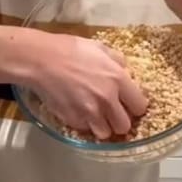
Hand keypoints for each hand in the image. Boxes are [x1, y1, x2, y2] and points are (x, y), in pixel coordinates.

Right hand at [24, 31, 148, 139]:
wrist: (41, 59)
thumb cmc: (70, 49)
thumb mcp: (100, 48)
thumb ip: (117, 61)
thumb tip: (124, 70)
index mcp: (118, 79)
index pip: (140, 106)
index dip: (135, 106)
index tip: (129, 104)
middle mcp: (107, 99)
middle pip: (124, 126)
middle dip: (120, 121)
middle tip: (113, 113)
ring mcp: (89, 112)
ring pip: (105, 134)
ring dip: (103, 127)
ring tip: (96, 116)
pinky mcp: (72, 119)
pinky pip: (85, 130)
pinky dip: (84, 124)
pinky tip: (79, 111)